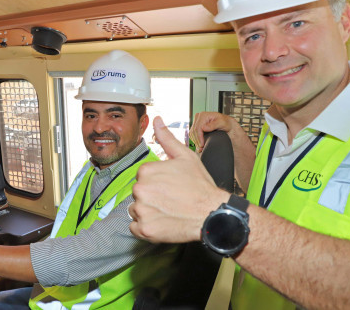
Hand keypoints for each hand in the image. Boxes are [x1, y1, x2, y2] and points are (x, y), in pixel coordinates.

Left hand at [129, 117, 228, 243]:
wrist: (213, 213)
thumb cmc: (201, 186)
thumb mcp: (185, 156)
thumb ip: (166, 138)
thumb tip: (156, 120)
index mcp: (146, 171)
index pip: (142, 177)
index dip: (157, 183)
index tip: (170, 187)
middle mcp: (140, 189)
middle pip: (138, 194)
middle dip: (151, 197)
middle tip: (170, 200)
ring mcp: (142, 210)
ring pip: (136, 210)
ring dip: (148, 212)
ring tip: (168, 211)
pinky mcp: (145, 229)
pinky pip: (135, 228)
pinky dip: (146, 228)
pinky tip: (162, 222)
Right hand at [189, 112, 237, 152]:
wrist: (227, 124)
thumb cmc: (225, 123)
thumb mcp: (222, 123)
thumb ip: (213, 125)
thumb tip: (203, 128)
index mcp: (203, 115)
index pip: (198, 128)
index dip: (199, 137)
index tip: (202, 144)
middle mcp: (198, 117)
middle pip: (194, 131)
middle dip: (197, 140)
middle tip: (201, 148)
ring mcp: (196, 121)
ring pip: (192, 133)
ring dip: (195, 141)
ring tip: (200, 147)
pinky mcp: (196, 126)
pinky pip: (193, 134)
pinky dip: (195, 140)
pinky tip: (199, 144)